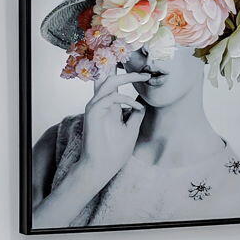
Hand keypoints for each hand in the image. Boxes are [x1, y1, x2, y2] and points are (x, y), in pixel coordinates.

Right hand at [74, 69, 145, 187]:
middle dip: (129, 72)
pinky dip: (125, 99)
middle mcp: (100, 103)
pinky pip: (109, 98)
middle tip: (147, 73)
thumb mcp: (131, 130)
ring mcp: (95, 107)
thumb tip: (143, 104)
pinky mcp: (92, 113)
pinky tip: (137, 107)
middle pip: (110, 77)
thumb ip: (135, 115)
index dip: (128, 75)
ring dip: (127, 77)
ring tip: (144, 77)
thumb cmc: (114, 151)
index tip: (147, 75)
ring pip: (108, 82)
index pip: (114, 83)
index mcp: (108, 105)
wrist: (101, 167)